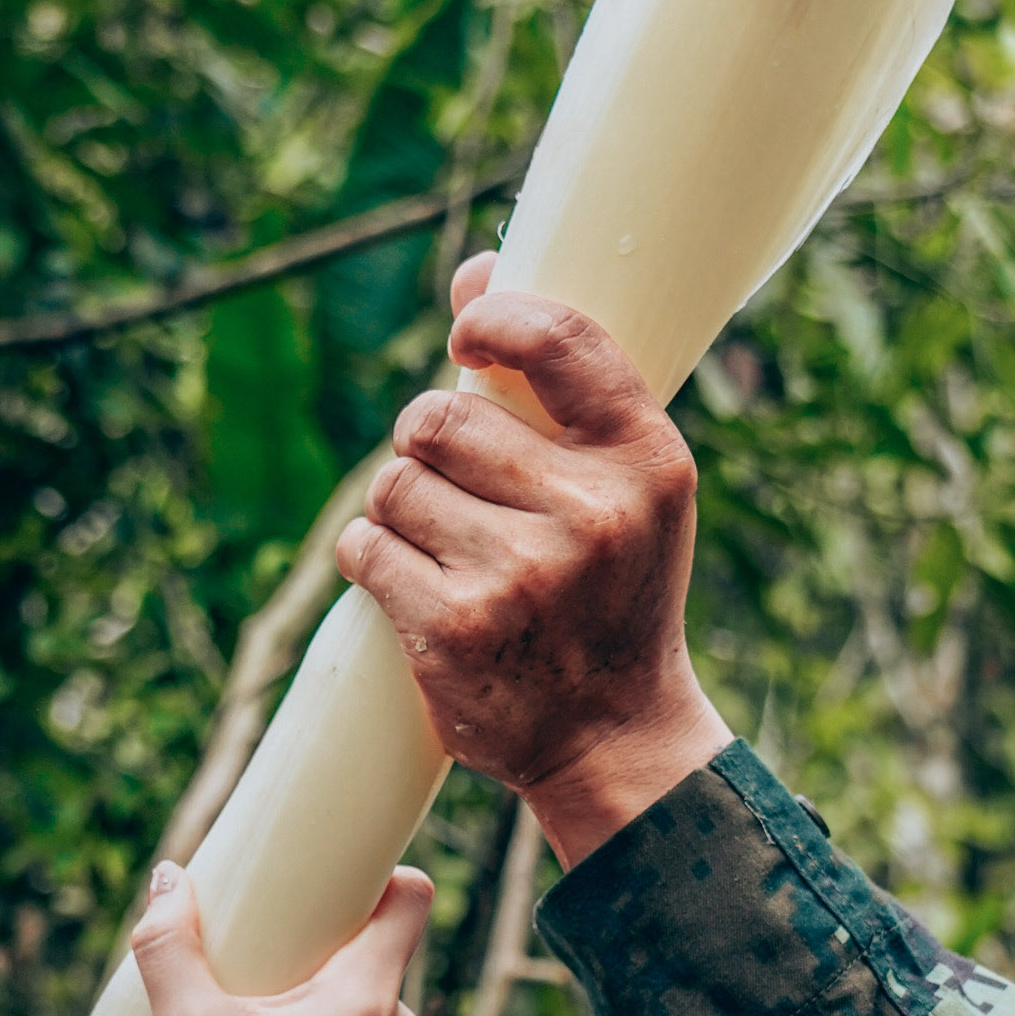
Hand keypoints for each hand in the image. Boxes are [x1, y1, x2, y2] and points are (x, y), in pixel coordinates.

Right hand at [137, 861, 432, 1015]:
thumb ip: (169, 943)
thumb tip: (167, 878)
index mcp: (367, 999)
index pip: (413, 898)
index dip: (381, 873)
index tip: (333, 873)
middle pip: (379, 953)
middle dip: (324, 946)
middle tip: (261, 958)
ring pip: (371, 1011)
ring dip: (324, 1006)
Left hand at [340, 260, 735, 867]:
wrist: (618, 747)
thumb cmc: (615, 601)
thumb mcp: (625, 494)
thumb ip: (558, 386)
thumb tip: (474, 268)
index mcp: (648, 467)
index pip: (558, 339)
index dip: (493, 320)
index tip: (466, 342)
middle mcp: (593, 518)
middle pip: (439, 415)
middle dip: (431, 450)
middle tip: (468, 503)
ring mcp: (521, 576)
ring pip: (395, 481)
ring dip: (402, 512)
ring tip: (453, 559)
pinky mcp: (455, 629)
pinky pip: (366, 546)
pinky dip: (375, 563)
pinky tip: (420, 594)